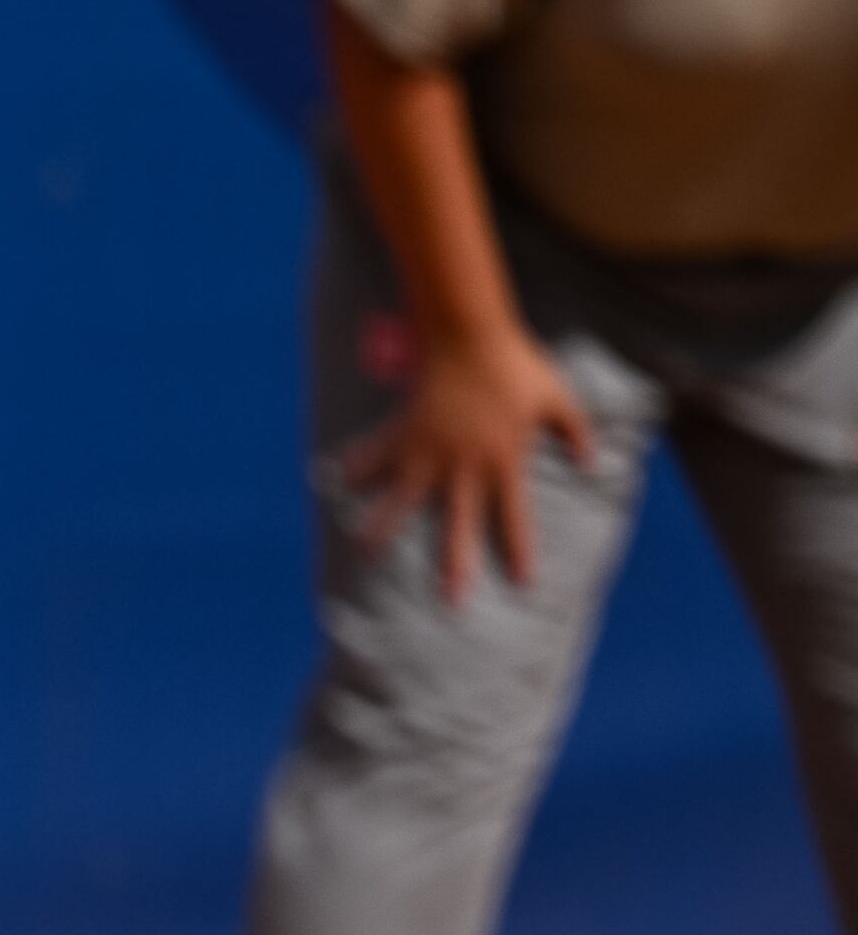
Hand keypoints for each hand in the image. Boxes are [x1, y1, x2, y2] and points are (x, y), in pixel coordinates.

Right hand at [334, 321, 593, 601]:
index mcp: (504, 460)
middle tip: (450, 598)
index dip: (519, 550)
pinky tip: (340, 478)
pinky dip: (359, 463)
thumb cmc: (516, 366)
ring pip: (404, 498)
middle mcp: (463, 465)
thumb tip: (593, 464)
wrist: (471, 336)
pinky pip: (378, 452)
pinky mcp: (405, 432)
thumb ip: (576, 430)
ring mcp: (429, 451)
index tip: (522, 582)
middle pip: (458, 523)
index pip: (514, 515)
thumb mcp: (555, 396)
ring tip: (366, 549)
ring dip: (384, 524)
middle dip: (454, 562)